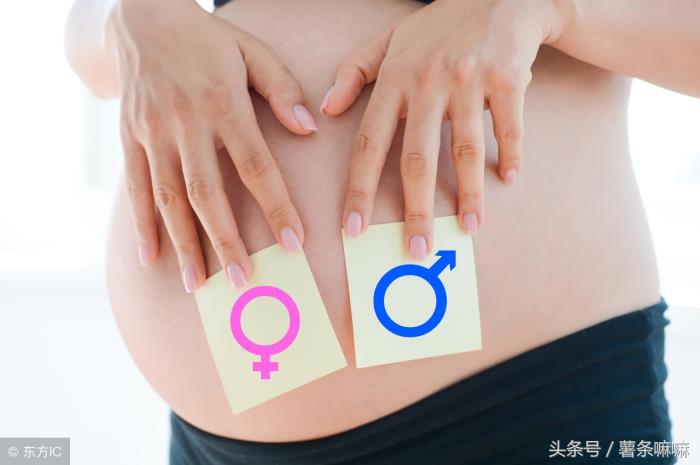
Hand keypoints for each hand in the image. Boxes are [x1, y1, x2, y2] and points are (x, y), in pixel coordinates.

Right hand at [108, 0, 316, 291]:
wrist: (141, 16)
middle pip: (207, 192)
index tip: (293, 242)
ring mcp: (153, 132)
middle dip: (226, 240)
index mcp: (224, 102)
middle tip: (243, 280)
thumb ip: (282, 90)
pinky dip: (142, 224)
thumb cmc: (209, 38)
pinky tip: (153, 257)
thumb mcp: (252, 51)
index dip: (275, 206)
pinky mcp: (129, 137)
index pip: (255, 164)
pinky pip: (135, 187)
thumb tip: (309, 130)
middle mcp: (186, 122)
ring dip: (184, 244)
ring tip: (199, 284)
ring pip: (168, 198)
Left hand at [323, 0, 563, 257]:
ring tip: (469, 228)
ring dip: (469, 194)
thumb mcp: (390, 40)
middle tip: (416, 250)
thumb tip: (325, 107)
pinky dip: (511, 154)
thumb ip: (354, 71)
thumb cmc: (440, 25)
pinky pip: (508, 126)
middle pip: (417, 158)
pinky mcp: (507, 78)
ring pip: (466, 150)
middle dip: (415, 211)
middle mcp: (428, 82)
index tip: (352, 229)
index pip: (369, 143)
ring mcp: (468, 80)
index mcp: (395, 79)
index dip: (359, 189)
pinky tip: (509, 179)